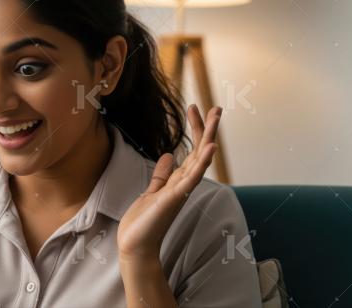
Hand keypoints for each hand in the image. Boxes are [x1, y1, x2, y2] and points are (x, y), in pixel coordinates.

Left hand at [117, 104, 222, 263]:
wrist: (135, 244)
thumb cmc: (144, 221)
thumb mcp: (153, 191)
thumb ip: (162, 175)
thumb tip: (169, 155)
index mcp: (179, 181)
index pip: (192, 150)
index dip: (195, 130)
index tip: (195, 108)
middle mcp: (184, 184)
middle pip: (200, 151)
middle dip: (207, 129)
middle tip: (216, 106)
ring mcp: (181, 191)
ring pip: (199, 160)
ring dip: (208, 139)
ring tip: (215, 118)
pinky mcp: (174, 198)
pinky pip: (191, 178)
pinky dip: (201, 163)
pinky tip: (210, 148)